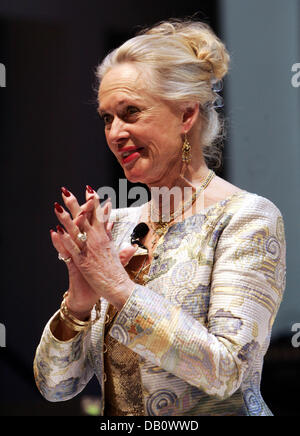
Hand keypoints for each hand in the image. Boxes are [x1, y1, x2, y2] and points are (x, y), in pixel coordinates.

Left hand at [51, 186, 136, 314]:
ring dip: (65, 218)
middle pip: (85, 218)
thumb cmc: (117, 272)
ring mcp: (90, 250)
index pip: (98, 215)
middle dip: (75, 204)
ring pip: (76, 230)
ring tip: (56, 207)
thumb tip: (116, 228)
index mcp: (104, 238)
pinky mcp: (83, 262)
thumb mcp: (117, 252)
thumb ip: (114, 239)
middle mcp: (97, 241)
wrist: (120, 287)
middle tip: (66, 192)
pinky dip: (65, 239)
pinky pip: (72, 249)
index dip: (93, 202)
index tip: (88, 189)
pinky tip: (57, 231)